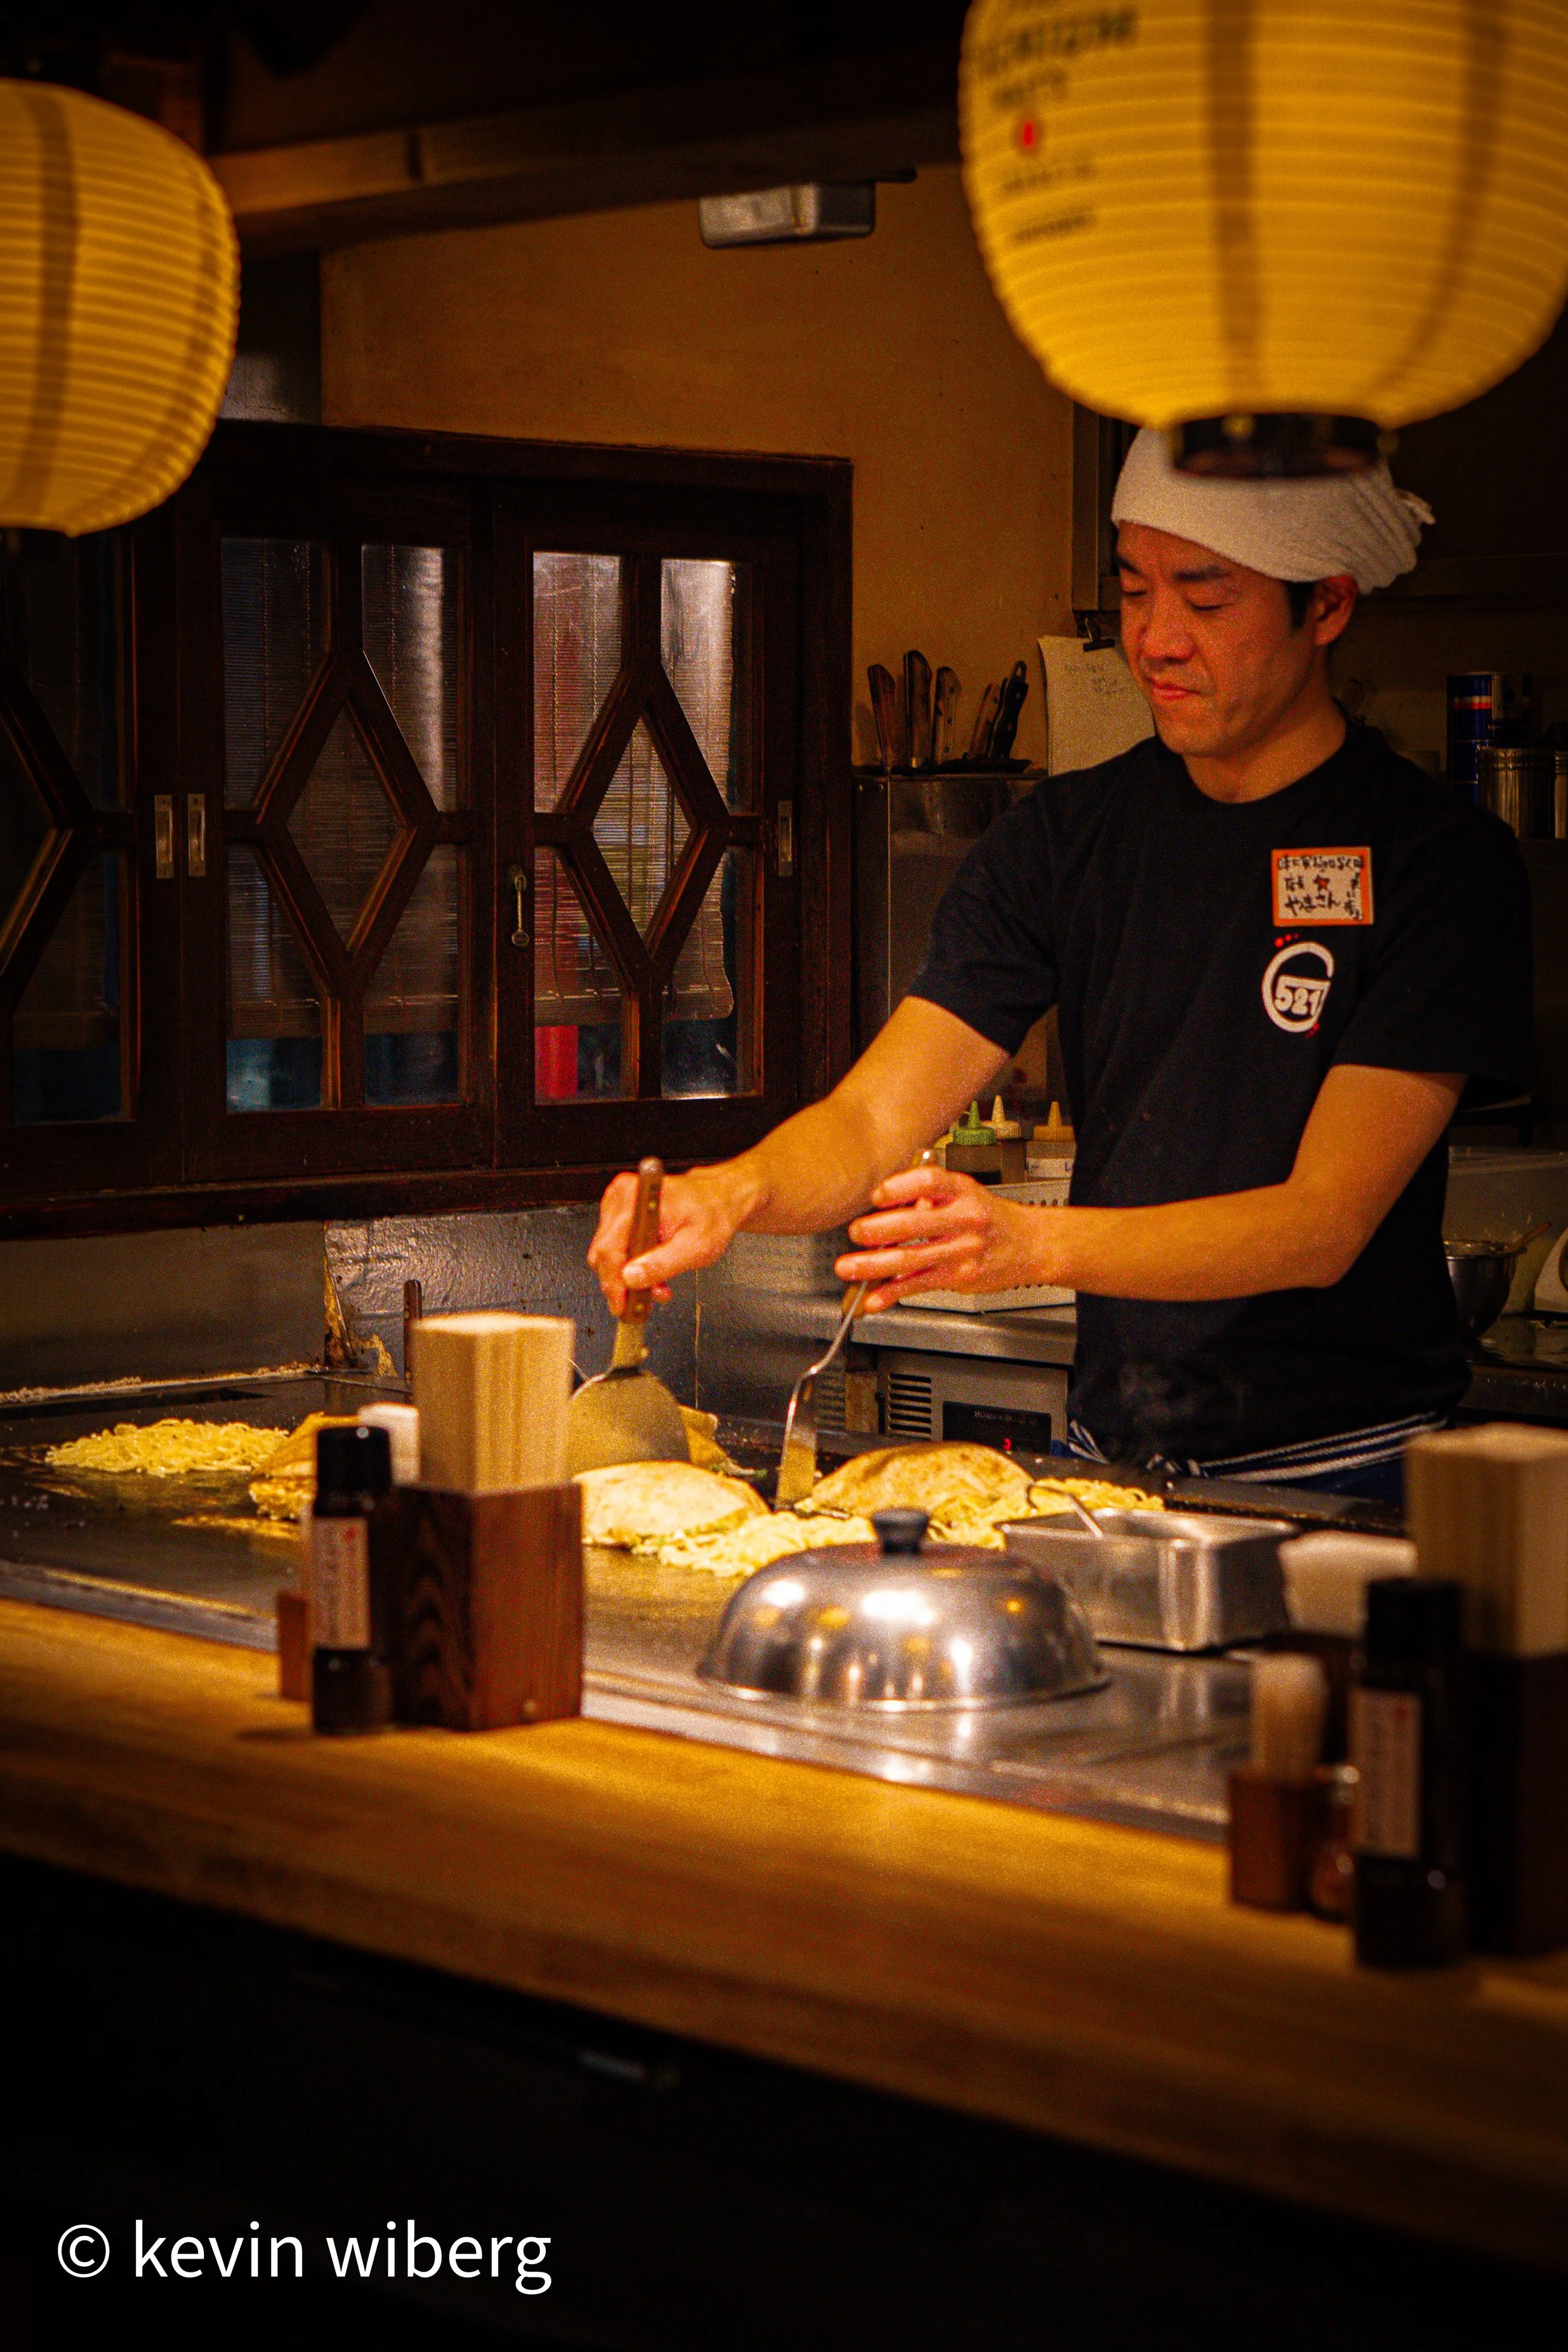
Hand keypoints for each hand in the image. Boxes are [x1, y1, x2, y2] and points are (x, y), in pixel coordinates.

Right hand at [587, 1164, 757, 1315]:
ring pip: (607, 1255)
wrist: (716, 1200)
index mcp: (637, 1198)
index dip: (613, 1283)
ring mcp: (616, 1205)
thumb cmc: (711, 1217)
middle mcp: (621, 1197)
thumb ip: (662, 1263)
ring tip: (658, 1286)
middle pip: (603, 1253)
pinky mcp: (618, 1215)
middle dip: (623, 1284)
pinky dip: (630, 1266)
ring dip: (628, 1277)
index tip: (622, 1308)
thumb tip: (630, 1278)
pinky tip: (653, 1272)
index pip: (609, 1249)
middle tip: (646, 1303)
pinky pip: (613, 1248)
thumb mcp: (696, 1247)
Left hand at [836, 1165, 1059, 1310]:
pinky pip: (919, 1286)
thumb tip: (883, 1201)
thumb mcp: (964, 1193)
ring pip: (913, 1259)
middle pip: (918, 1223)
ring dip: (875, 1266)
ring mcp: (963, 1251)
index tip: (877, 1195)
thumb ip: (927, 1195)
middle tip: (855, 1232)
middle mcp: (964, 1219)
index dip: (901, 1187)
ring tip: (848, 1268)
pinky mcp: (959, 1277)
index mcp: (962, 1191)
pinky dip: (892, 1294)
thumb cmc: (989, 1216)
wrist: (1031, 1245)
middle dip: (880, 1229)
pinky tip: (872, 1299)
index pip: (931, 1182)